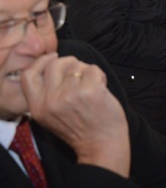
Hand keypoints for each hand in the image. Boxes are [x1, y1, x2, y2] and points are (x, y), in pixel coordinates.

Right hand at [21, 54, 129, 177]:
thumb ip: (46, 94)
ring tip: (92, 86)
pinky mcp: (90, 90)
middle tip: (80, 73)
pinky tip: (101, 87)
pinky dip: (99, 75)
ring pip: (77, 65)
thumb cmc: (80, 128)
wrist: (101, 144)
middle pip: (54, 64)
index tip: (53, 57)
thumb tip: (51, 65)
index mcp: (37, 107)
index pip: (29, 75)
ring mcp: (69, 94)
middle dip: (70, 63)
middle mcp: (50, 100)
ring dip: (87, 72)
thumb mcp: (50, 116)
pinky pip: (93, 69)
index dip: (41, 61)